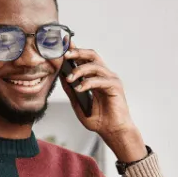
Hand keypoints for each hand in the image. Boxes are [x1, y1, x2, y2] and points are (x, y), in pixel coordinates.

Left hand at [61, 46, 146, 162]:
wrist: (113, 132)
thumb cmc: (99, 120)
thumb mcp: (79, 104)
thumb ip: (71, 91)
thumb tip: (61, 77)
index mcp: (96, 77)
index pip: (85, 59)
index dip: (75, 50)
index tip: (63, 44)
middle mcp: (104, 75)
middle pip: (92, 55)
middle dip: (78, 52)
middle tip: (65, 55)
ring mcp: (111, 79)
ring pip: (95, 65)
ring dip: (80, 70)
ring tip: (70, 78)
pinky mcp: (116, 86)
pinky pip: (100, 80)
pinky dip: (88, 83)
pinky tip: (79, 88)